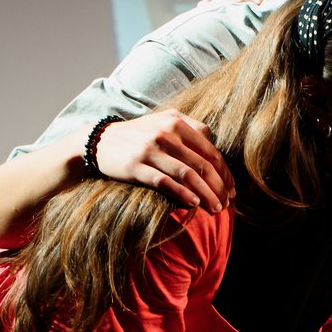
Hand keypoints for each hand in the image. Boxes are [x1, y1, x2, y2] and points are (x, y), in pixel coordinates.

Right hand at [93, 110, 232, 211]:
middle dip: (219, 187)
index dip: (225, 173)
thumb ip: (191, 132)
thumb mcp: (164, 123)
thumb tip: (218, 158)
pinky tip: (194, 204)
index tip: (231, 190)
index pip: (210, 151)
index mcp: (176, 122)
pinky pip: (165, 182)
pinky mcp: (136, 166)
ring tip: (215, 209)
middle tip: (227, 204)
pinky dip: (183, 194)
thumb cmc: (139, 136)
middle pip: (203, 164)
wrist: (99, 141)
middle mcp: (165, 133)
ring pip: (188, 175)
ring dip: (206, 194)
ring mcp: (150, 149)